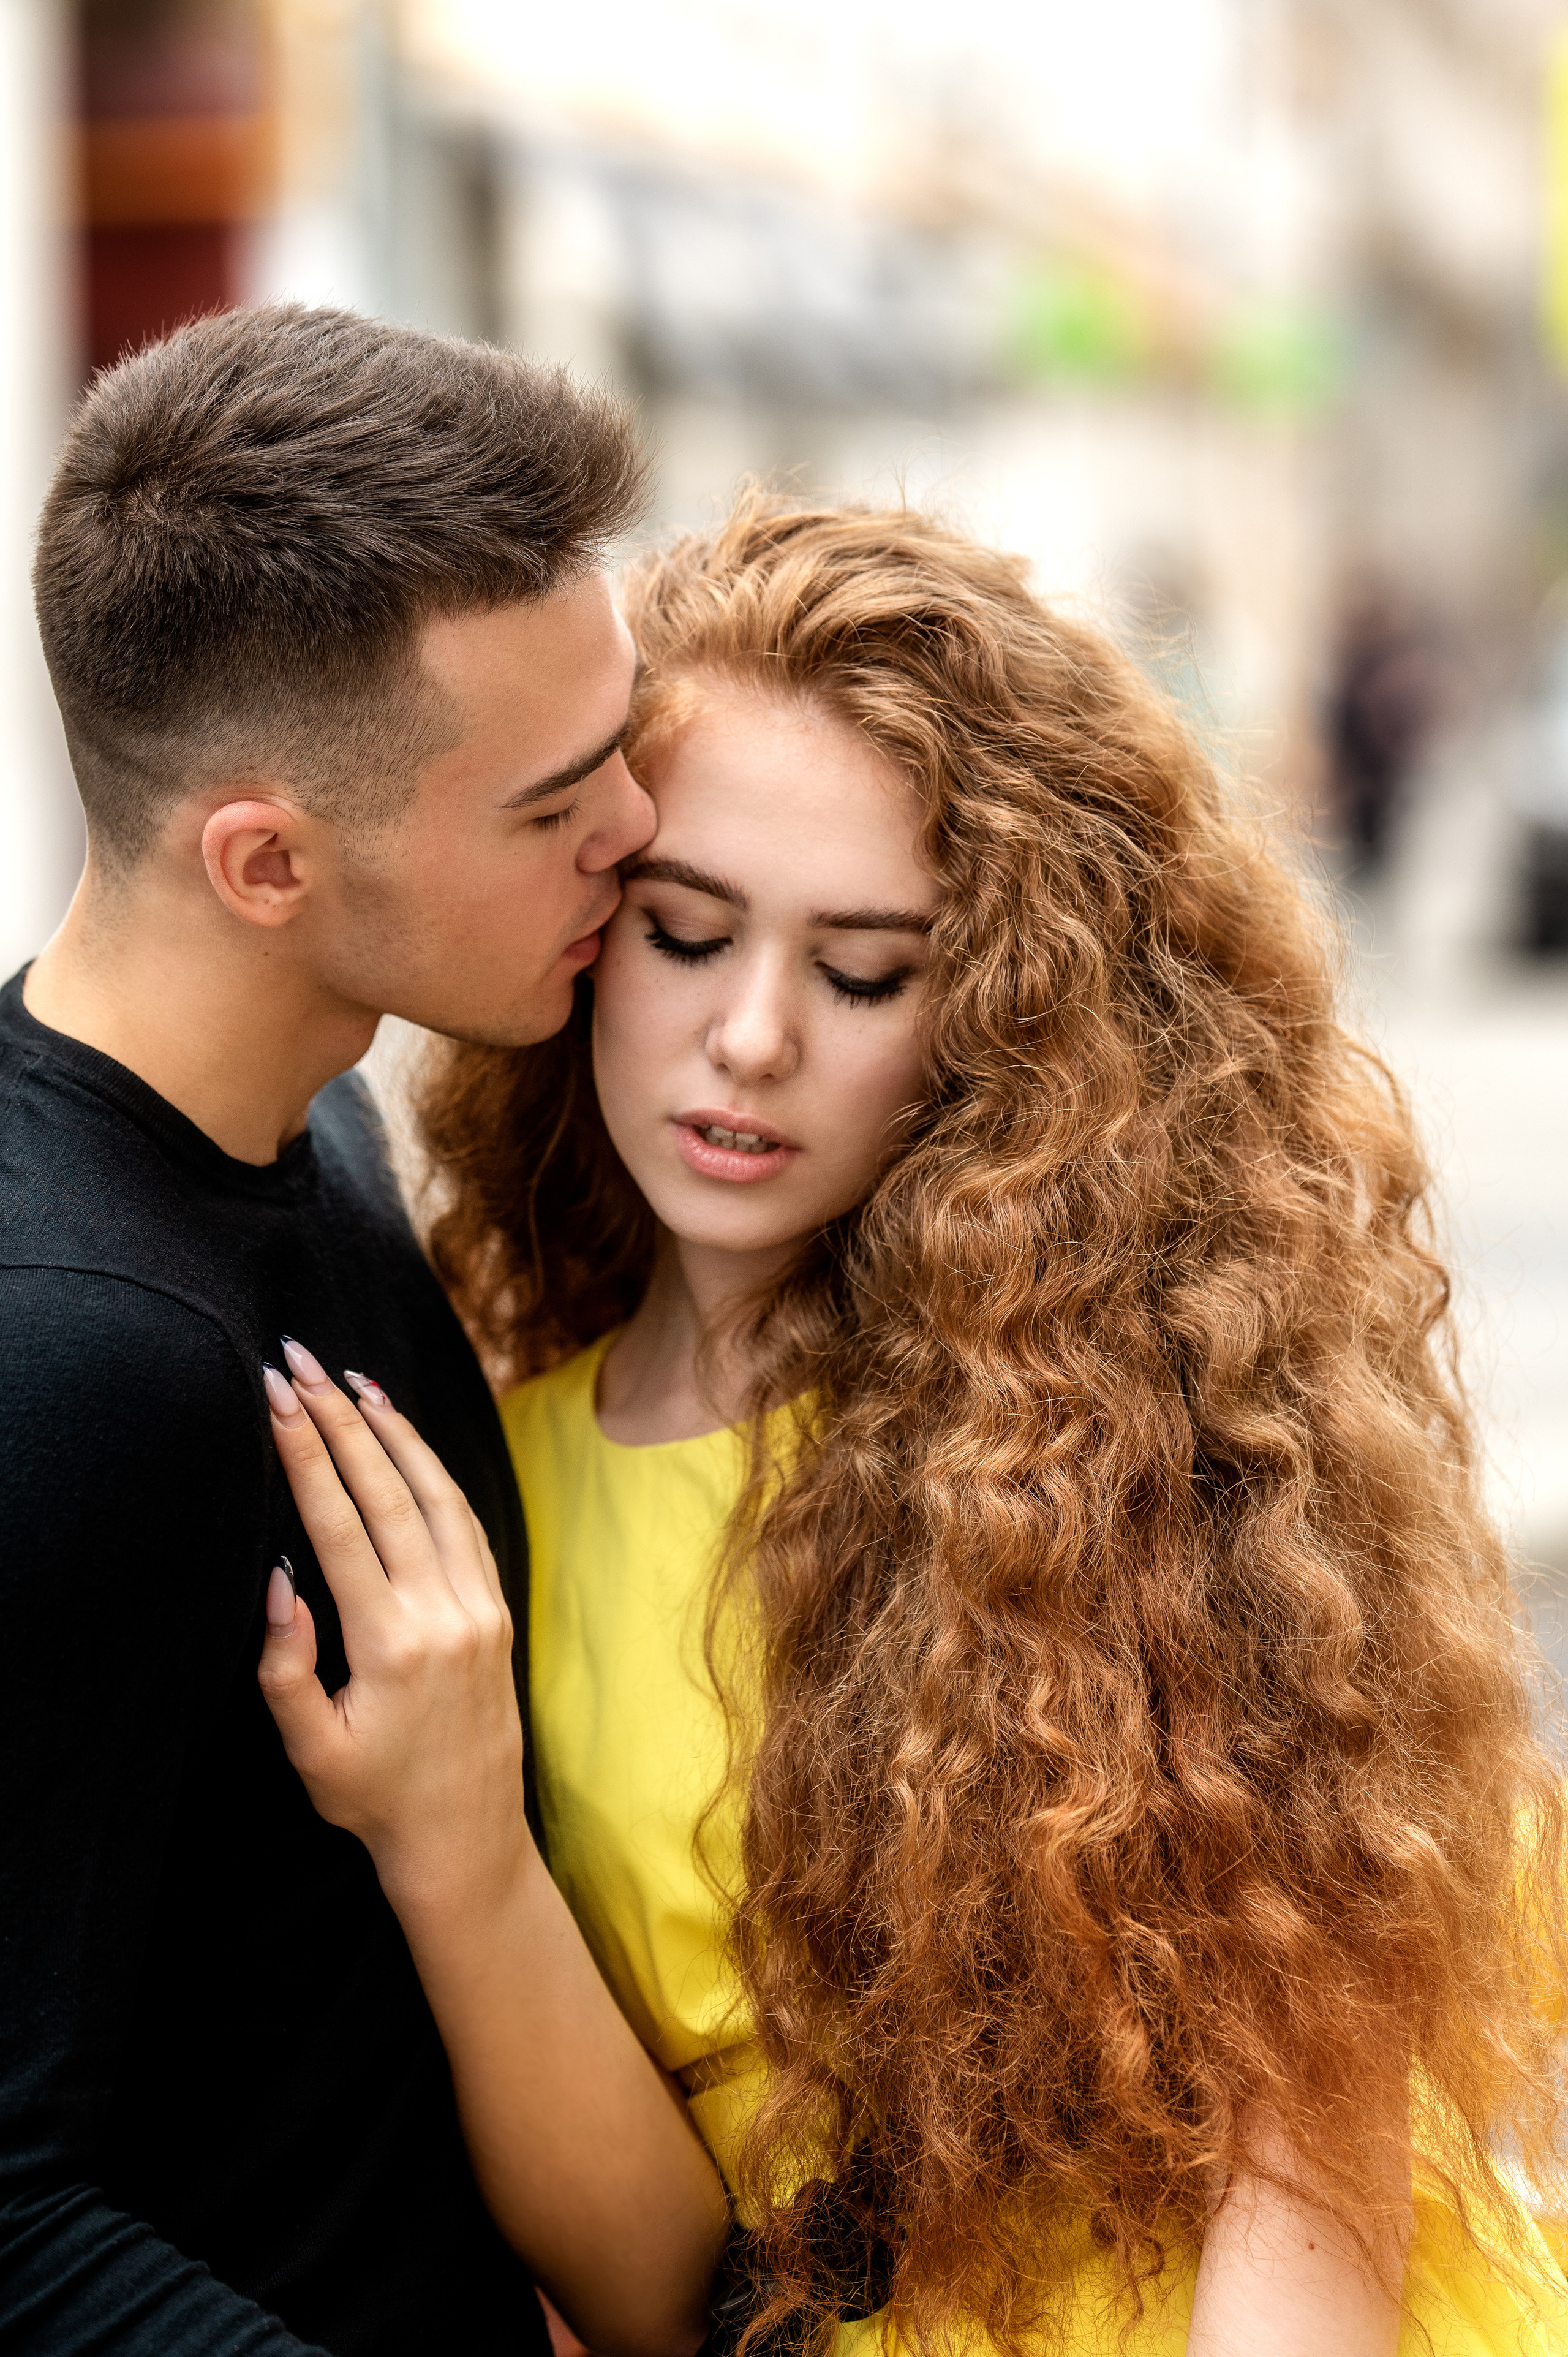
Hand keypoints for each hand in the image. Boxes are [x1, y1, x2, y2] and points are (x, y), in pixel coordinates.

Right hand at [256, 1341, 529, 1917]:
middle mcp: (444, 1613)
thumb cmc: (375, 1801)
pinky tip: (405, 1439)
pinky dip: (434, 1470)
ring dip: (394, 1431)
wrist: (467, 1838)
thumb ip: (285, 1668)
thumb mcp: (311, 1751)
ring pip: (436, 1494)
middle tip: (300, 1362)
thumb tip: (277, 1580)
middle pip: (388, 1491)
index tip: (276, 1394)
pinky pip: (466, 1521)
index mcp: (392, 1644)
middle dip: (340, 1418)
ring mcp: (478, 1607)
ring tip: (353, 1380)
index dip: (306, 1452)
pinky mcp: (496, 1610)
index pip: (341, 1523)